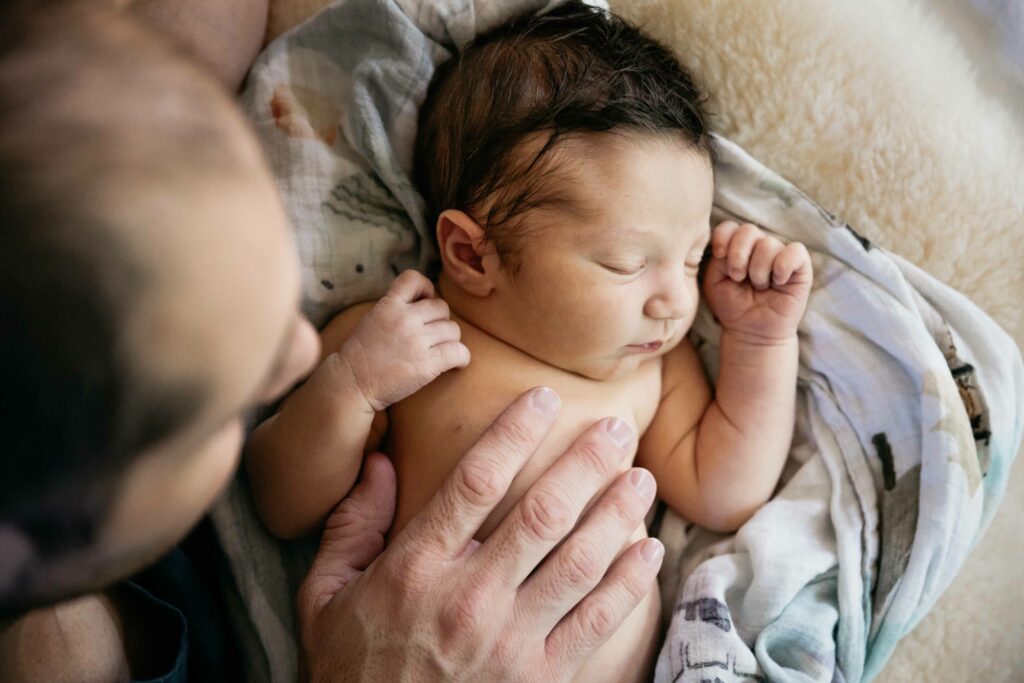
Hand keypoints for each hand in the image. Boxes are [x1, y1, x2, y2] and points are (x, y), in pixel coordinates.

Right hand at [297, 388, 662, 681]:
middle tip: (616, 428)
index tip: (543, 397)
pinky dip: (628, 584)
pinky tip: (648, 550)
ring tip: (641, 478)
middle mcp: (468, 598)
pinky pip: (595, 623)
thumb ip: (350, 526)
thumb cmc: (351, 667)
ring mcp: (509, 641)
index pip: (474, 483)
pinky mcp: (540, 676)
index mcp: (416, 568)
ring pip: (579, 562)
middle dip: (586, 463)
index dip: (514, 432)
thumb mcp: (324, 595)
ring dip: (617, 514)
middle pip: (542, 513)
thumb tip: (377, 462)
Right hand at [340, 270, 469, 410]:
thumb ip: (396, 308)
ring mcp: (416, 341)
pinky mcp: (427, 364)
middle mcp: (404, 319)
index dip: (426, 289)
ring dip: (450, 341)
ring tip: (440, 352)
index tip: (424, 302)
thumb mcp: (373, 319)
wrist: (351, 384)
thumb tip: (425, 302)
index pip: (414, 279)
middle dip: (439, 321)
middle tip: (430, 337)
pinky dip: (461, 358)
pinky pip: (459, 352)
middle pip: (442, 308)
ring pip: (454, 330)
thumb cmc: (362, 355)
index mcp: (388, 305)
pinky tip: (455, 364)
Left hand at [702, 221, 811, 341]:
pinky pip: (795, 251)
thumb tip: (728, 242)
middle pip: (748, 230)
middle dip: (738, 256)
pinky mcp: (801, 266)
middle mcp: (759, 246)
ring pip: (768, 244)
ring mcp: (780, 254)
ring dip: (758, 270)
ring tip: (759, 287)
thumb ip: (718, 258)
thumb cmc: (732, 306)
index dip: (723, 238)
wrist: (752, 332)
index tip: (719, 257)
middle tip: (738, 278)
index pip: (730, 227)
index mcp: (737, 247)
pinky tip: (778, 282)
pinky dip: (783, 267)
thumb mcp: (715, 281)